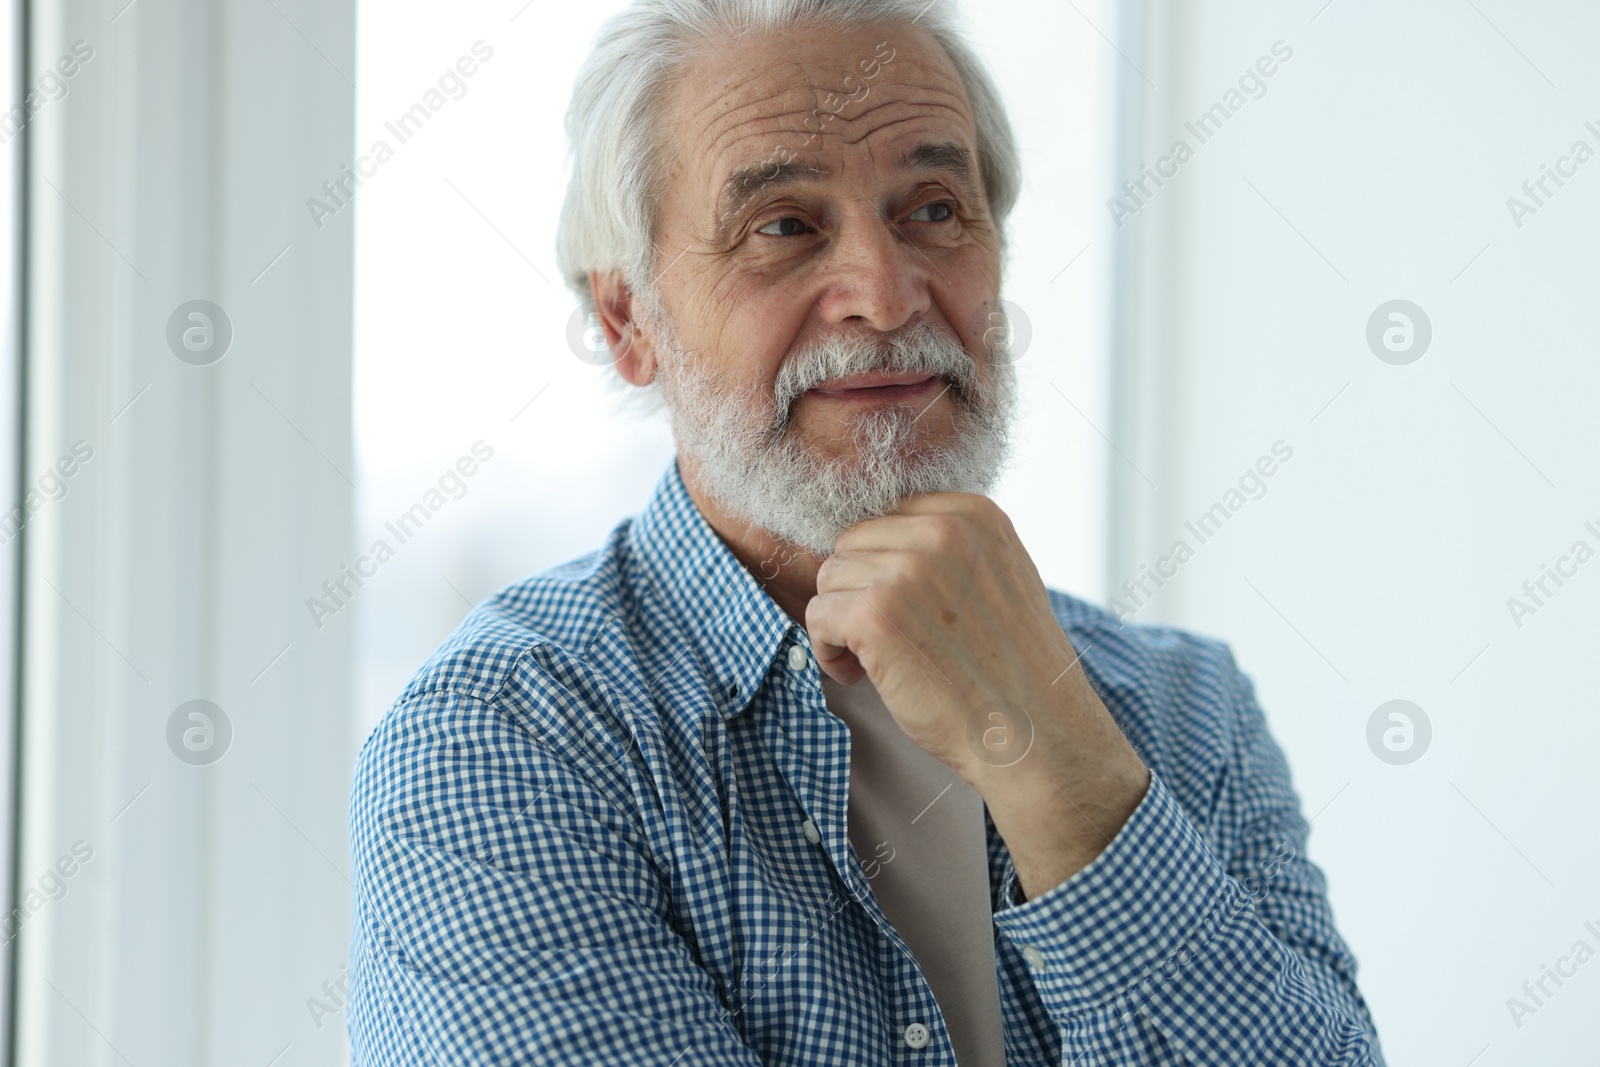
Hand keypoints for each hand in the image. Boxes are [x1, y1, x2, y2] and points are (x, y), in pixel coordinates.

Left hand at [803, 493, 1148, 894]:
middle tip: (886, 640)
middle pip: (853, 543)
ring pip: (830, 577)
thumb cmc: (1014, 670)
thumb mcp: (1002, 578)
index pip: (890, 515)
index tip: (905, 609)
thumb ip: (952, 548)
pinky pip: (817, 615)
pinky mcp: (875, 614)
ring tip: (876, 661)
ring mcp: (907, 570)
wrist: (1034, 736)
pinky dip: (828, 649)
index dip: (885, 566)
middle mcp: (942, 531)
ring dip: (841, 622)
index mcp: (974, 515)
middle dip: (858, 591)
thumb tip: (884, 539)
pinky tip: (861, 676)